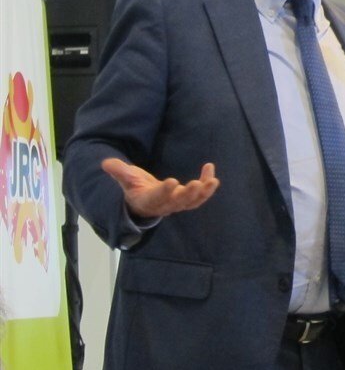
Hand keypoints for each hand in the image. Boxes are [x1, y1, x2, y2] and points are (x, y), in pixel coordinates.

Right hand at [101, 158, 218, 218]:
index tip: (173, 181)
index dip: (165, 191)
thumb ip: (119, 171)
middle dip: (189, 194)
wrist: (143, 201)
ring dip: (204, 192)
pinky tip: (210, 169)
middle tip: (197, 183)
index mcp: (147, 201)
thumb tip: (106, 163)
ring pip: (193, 202)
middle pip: (178, 203)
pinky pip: (200, 195)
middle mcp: (164, 205)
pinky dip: (207, 185)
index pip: (156, 198)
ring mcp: (177, 203)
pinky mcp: (187, 199)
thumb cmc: (134, 188)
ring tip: (213, 180)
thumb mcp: (125, 179)